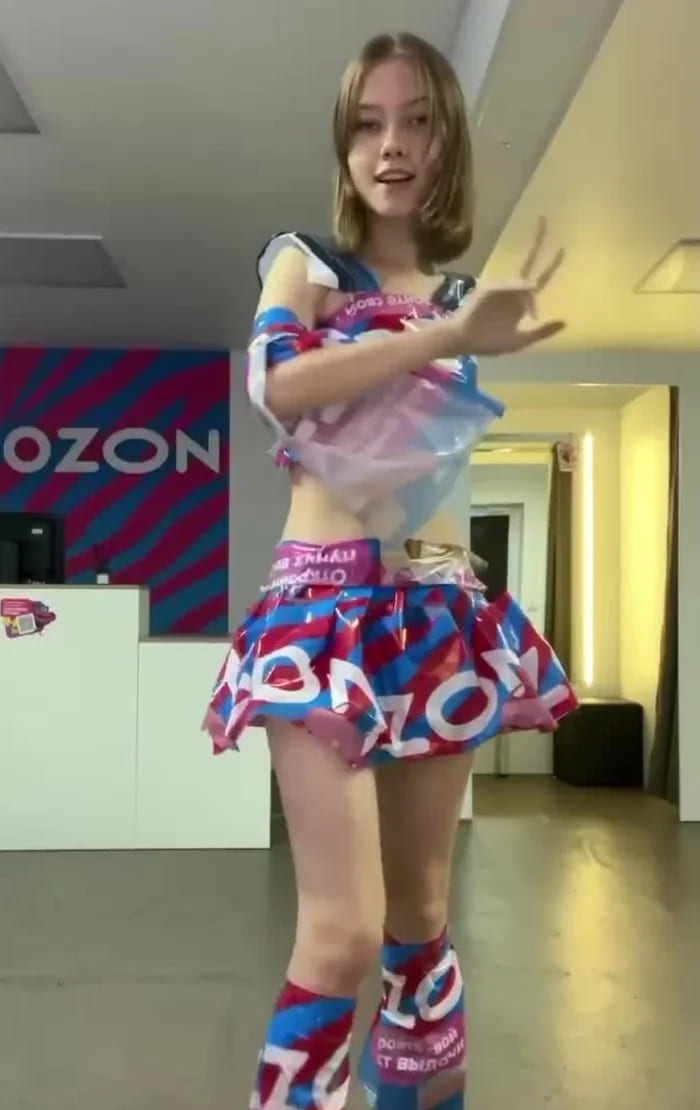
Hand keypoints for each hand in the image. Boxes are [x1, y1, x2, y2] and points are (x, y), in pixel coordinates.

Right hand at [445, 218, 565, 355]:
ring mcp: (501, 287)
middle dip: (538, 242)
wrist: (462, 341)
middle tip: (544, 218)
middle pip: (530, 263)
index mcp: (522, 300)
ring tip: (517, 304)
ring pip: (522, 284)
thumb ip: (542, 332)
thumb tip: (565, 321)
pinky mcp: (489, 289)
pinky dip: (520, 290)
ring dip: (527, 298)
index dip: (551, 263)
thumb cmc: (488, 343)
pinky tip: (528, 296)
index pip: (540, 278)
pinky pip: (510, 287)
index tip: (563, 246)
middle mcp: (513, 289)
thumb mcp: (520, 341)